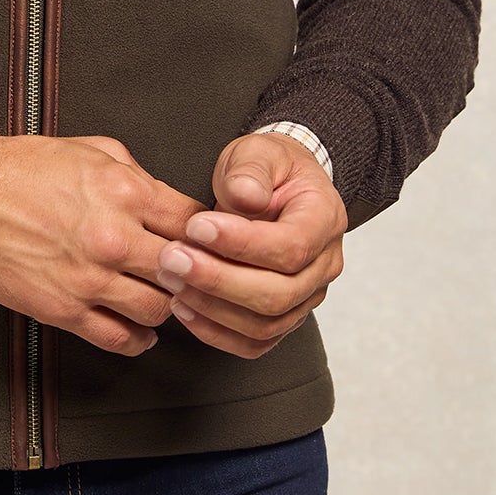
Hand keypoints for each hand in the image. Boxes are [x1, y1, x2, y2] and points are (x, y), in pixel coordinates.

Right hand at [0, 124, 204, 356]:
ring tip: (159, 296)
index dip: (208, 235)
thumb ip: (137, 175)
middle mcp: (113, 237)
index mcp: (125, 192)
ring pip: (159, 310)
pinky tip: (139, 330)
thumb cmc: (21, 166)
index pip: (195, 224)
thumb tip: (166, 200)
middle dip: (191, 273)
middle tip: (189, 274)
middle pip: (185, 271)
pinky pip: (118, 339)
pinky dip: (137, 339)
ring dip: (165, 305)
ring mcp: (89, 278)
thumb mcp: (92, 150)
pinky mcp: (63, 310)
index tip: (206, 242)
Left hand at [153, 132, 347, 358]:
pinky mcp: (282, 317)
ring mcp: (306, 297)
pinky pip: (253, 342)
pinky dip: (215, 331)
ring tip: (171, 278)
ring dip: (211, 306)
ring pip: (265, 324)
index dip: (242, 243)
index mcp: (325, 219)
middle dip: (218, 280)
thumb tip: (246, 197)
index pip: (291, 247)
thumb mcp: (258, 152)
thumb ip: (250, 170)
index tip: (196, 227)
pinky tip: (183, 306)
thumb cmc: (267, 169)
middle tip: (172, 258)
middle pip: (278, 294)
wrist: (275, 187)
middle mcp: (324, 266)